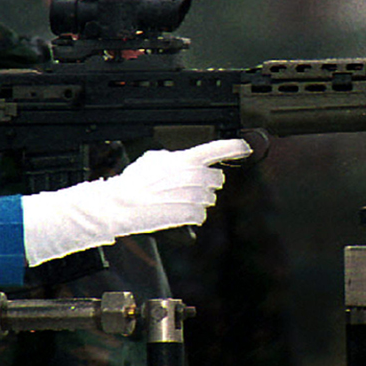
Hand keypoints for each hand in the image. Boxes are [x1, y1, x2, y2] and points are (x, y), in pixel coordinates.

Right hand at [21, 138, 249, 264]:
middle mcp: (192, 176)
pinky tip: (176, 214)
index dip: (234, 147)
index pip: (215, 149)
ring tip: (176, 202)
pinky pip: (200, 217)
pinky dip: (191, 218)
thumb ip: (172, 158)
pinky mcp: (189, 214)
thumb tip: (182, 160)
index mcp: (184, 159)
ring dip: (197, 201)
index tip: (244, 147)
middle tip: (187, 188)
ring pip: (209, 199)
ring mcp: (192, 196)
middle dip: (206, 184)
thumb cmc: (133, 183)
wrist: (121, 204)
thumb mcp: (151, 160)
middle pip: (217, 179)